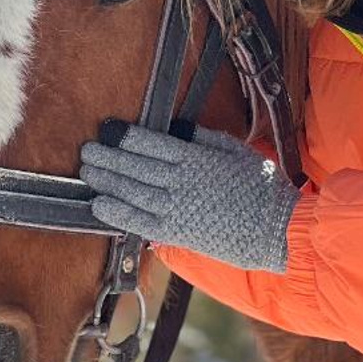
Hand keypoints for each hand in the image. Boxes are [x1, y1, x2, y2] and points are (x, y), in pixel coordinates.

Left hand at [79, 121, 298, 272]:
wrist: (276, 229)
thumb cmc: (262, 186)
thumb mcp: (238, 151)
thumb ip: (206, 139)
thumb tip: (179, 128)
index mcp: (196, 158)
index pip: (151, 143)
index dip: (126, 136)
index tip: (108, 129)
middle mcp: (181, 182)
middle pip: (135, 166)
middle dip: (107, 156)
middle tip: (86, 149)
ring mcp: (176, 208)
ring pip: (131, 191)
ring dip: (105, 181)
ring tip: (86, 171)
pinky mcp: (176, 233)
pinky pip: (138, 221)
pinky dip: (116, 212)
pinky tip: (98, 204)